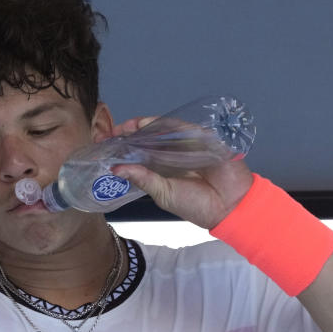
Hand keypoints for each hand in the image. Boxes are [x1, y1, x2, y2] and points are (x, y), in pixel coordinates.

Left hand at [110, 116, 253, 228]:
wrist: (228, 207)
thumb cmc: (196, 204)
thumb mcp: (163, 193)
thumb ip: (142, 179)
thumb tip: (115, 169)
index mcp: (162, 167)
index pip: (139, 152)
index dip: (123, 146)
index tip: (105, 143)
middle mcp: (172, 153)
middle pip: (148, 137)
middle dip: (129, 133)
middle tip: (111, 132)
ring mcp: (186, 144)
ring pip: (162, 130)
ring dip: (143, 126)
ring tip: (125, 127)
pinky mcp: (201, 138)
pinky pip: (180, 127)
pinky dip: (164, 125)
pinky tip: (147, 125)